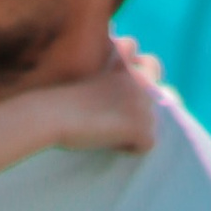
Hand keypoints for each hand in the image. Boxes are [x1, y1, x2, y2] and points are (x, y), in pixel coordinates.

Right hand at [51, 37, 165, 157]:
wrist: (52, 113)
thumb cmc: (60, 99)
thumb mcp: (91, 77)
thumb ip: (114, 80)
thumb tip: (128, 95)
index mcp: (127, 62)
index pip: (152, 64)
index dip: (143, 80)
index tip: (123, 95)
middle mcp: (140, 78)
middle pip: (159, 97)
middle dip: (141, 109)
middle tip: (114, 118)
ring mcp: (142, 102)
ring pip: (152, 123)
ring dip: (133, 131)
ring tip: (106, 130)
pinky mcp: (140, 125)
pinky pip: (147, 145)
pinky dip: (130, 149)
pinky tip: (109, 142)